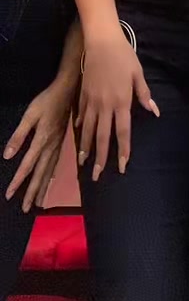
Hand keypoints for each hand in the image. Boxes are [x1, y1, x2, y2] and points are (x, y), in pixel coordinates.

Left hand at [3, 78, 74, 211]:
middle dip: (32, 192)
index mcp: (42, 140)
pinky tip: (49, 183)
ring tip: (37, 203)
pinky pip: (55, 165)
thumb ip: (19, 135)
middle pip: (40, 174)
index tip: (9, 195)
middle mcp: (51, 147)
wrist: (69, 91)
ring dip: (42, 188)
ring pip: (49, 172)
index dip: (18, 181)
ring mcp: (58, 146)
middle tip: (25, 209)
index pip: (27, 166)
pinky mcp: (61, 143)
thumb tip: (8, 155)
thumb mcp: (30, 114)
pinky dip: (51, 178)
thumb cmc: (47, 101)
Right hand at [77, 28, 158, 179]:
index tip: (122, 166)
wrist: (101, 41)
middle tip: (97, 175)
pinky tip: (78, 135)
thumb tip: (154, 111)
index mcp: (122, 102)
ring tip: (83, 162)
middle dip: (100, 157)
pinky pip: (80, 114)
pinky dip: (79, 126)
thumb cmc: (124, 56)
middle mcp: (105, 105)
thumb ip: (144, 94)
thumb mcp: (138, 74)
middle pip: (102, 136)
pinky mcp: (82, 94)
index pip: (123, 132)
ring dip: (86, 147)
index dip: (123, 150)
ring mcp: (91, 101)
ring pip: (87, 129)